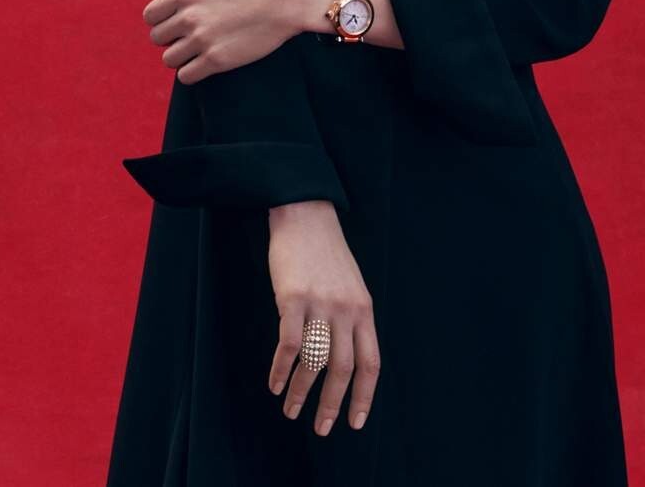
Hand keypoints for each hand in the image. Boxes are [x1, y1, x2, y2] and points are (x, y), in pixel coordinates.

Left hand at [143, 0, 312, 84]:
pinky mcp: (217, 61)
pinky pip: (186, 76)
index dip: (161, 17)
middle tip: (190, 32)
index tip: (177, 17)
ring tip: (197, 48)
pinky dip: (191, 72)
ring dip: (179, 55)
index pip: (150, 15)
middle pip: (157, 37)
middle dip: (170, 36)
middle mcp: (189, 17)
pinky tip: (204, 63)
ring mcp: (202, 41)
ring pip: (169, 58)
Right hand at [266, 201, 380, 435]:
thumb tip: (345, 358)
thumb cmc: (325, 254)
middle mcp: (347, 311)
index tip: (355, 421)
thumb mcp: (351, 286)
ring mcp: (320, 305)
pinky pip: (289, 345)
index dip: (364, 396)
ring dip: (301, 393)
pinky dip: (280, 369)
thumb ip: (351, 319)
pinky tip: (274, 384)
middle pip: (343, 370)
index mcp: (364, 310)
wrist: (305, 216)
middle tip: (322, 429)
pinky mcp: (293, 299)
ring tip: (290, 411)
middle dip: (332, 404)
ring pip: (314, 363)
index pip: (371, 364)